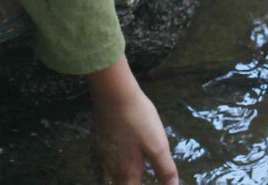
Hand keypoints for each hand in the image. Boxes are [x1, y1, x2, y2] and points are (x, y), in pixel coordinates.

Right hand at [89, 58, 178, 183]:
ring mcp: (105, 148)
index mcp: (128, 169)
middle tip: (135, 179)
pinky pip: (106, 157)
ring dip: (117, 177)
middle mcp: (113, 163)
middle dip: (127, 184)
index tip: (144, 184)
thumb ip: (165, 169)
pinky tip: (118, 154)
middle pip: (118, 184)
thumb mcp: (157, 146)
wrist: (113, 92)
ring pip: (109, 172)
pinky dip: (112, 162)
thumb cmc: (138, 120)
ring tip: (126, 175)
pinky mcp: (102, 134)